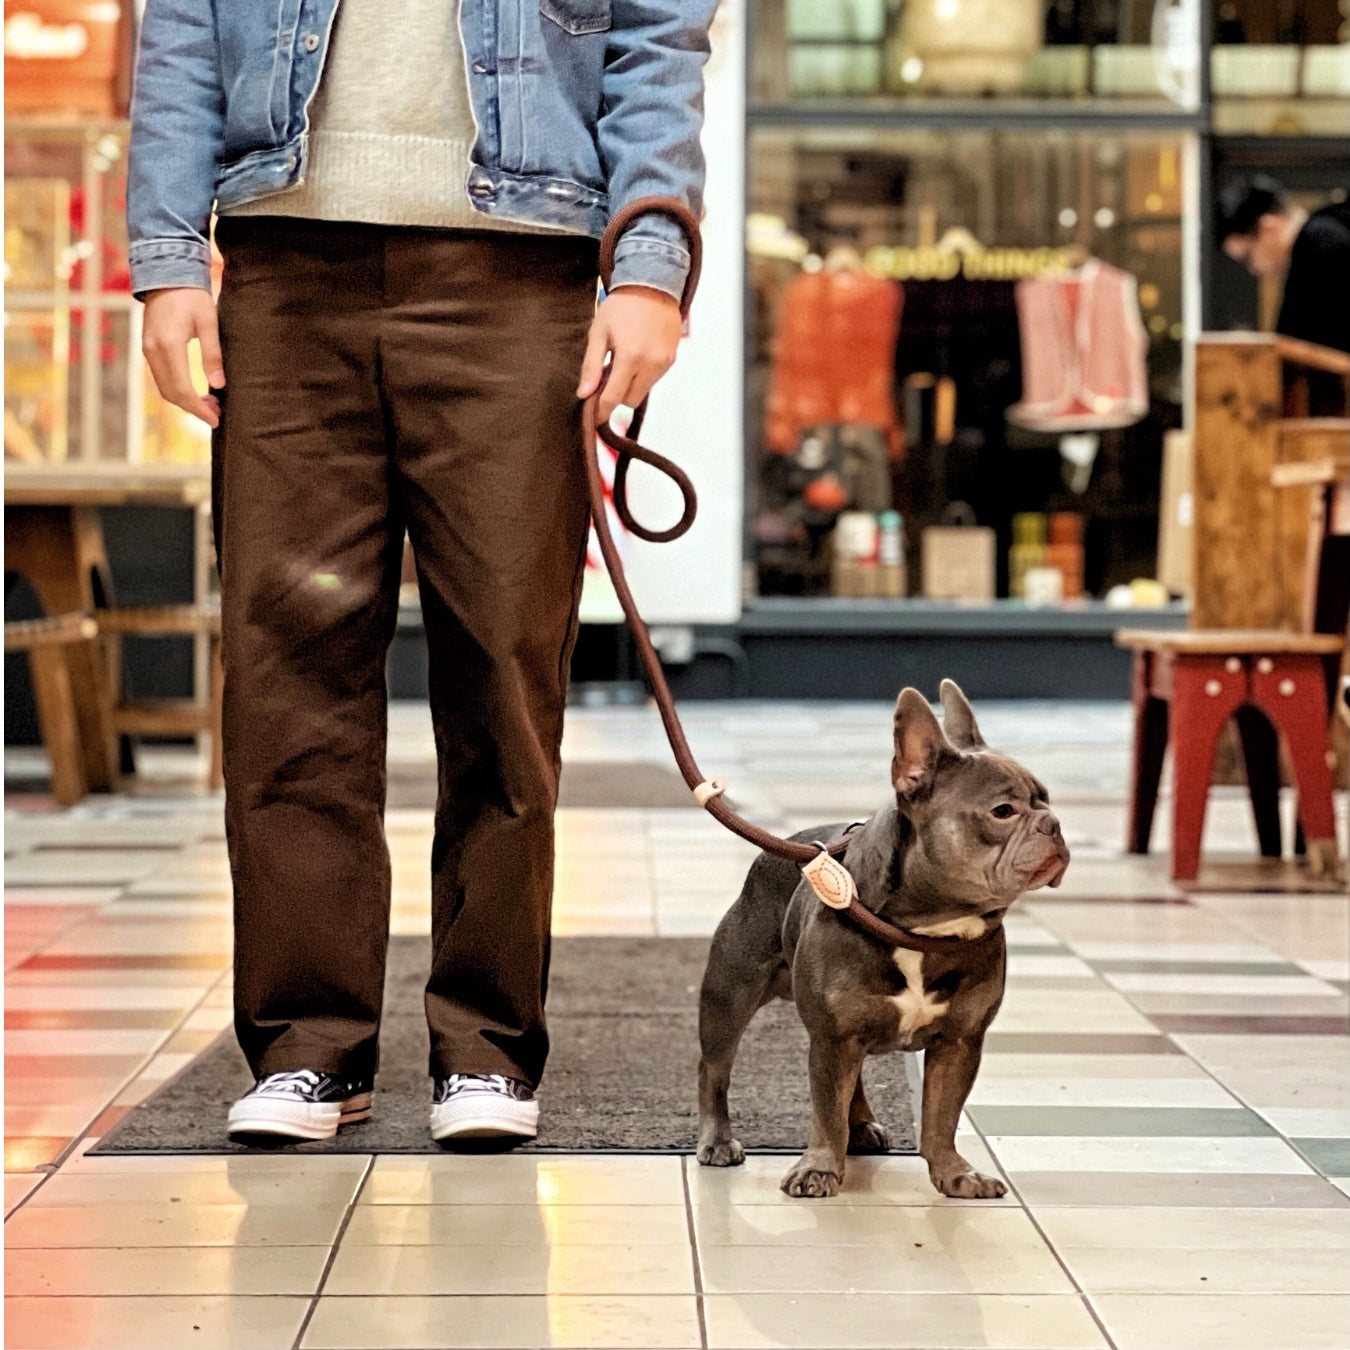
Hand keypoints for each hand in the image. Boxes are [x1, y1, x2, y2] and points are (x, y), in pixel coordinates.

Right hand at [142, 287, 225, 427]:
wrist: (166, 273)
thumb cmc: (191, 295)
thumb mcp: (209, 322)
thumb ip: (212, 354)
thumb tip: (219, 384)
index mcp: (169, 345)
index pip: (182, 389)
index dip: (199, 409)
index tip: (215, 419)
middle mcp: (153, 350)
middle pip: (171, 393)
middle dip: (193, 408)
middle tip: (217, 413)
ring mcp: (147, 349)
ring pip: (164, 387)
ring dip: (186, 400)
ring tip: (210, 403)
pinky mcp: (148, 347)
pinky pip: (161, 377)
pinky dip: (177, 388)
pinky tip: (195, 390)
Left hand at [577, 286, 681, 423]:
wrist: (652, 285)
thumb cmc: (622, 306)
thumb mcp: (599, 333)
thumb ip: (591, 366)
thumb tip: (584, 393)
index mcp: (630, 357)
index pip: (613, 397)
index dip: (601, 411)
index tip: (593, 418)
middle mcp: (651, 363)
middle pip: (630, 400)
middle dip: (617, 395)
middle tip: (607, 376)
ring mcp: (664, 362)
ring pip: (643, 391)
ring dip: (631, 385)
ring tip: (623, 361)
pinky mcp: (672, 359)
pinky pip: (654, 379)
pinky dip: (643, 375)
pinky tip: (637, 355)